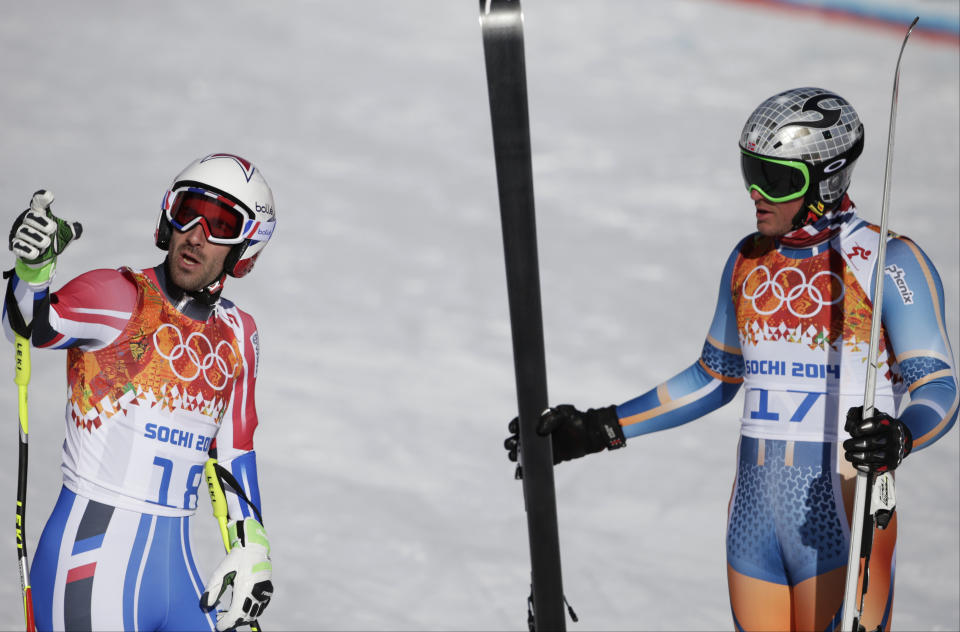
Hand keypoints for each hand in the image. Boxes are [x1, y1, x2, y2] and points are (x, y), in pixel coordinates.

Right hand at [9, 190, 81, 283]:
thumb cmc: (55, 239)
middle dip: (41, 222)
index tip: (49, 195)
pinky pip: (18, 245)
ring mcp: (21, 233)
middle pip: (31, 217)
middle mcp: (28, 222)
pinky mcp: (17, 245)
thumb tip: (77, 227)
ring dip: (37, 238)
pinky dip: (28, 249)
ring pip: (24, 231)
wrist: (44, 257)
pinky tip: (36, 253)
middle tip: (52, 229)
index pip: (39, 203)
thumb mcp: (66, 234)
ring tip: (46, 243)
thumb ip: (73, 229)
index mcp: (41, 215)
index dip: (42, 198)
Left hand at [201, 517, 272, 630]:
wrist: (254, 547)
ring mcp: (264, 591)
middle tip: (220, 619)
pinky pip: (260, 607)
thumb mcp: (220, 572)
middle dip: (232, 621)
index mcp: (245, 588)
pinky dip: (251, 611)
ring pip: (254, 613)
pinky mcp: (268, 590)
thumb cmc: (236, 558)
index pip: (236, 614)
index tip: (218, 626)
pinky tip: (241, 606)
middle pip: (245, 616)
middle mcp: (257, 592)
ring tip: (229, 613)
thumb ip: (212, 590)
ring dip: (242, 617)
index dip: (226, 623)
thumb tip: (205, 606)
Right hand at [505, 404, 625, 465]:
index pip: (520, 423)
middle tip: (512, 445)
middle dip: (511, 443)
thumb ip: (551, 419)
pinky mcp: (549, 459)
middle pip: (517, 440)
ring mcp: (542, 448)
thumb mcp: (563, 414)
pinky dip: (526, 470)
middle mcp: (536, 434)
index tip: (513, 429)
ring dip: (515, 457)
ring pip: (522, 454)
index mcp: (537, 421)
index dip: (514, 426)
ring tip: (515, 458)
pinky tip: (520, 474)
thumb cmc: (575, 420)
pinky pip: (534, 465)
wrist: (590, 434)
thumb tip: (538, 430)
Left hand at [843, 405, 911, 472]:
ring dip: (855, 456)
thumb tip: (848, 427)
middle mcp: (895, 438)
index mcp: (889, 424)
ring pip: (872, 456)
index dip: (863, 428)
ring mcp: (895, 452)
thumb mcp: (869, 415)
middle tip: (846, 445)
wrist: (897, 440)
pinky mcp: (892, 464)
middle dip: (854, 444)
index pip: (876, 424)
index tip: (854, 431)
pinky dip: (862, 465)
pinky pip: (875, 467)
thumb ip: (855, 415)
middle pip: (871, 442)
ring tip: (848, 455)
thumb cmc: (878, 427)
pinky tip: (855, 462)